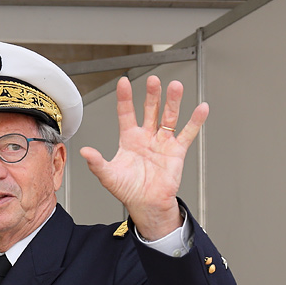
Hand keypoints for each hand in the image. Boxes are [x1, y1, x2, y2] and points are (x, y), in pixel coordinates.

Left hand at [77, 74, 206, 240]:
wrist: (146, 204)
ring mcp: (162, 142)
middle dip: (152, 95)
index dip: (125, 98)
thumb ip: (97, 163)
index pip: (126, 113)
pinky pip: (187, 133)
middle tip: (153, 80)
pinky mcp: (176, 151)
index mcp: (129, 139)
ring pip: (169, 117)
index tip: (124, 82)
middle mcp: (146, 137)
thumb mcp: (108, 175)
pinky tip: (201, 108)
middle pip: (150, 110)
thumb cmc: (128, 190)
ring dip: (172, 102)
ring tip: (175, 86)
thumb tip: (84, 152)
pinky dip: (195, 121)